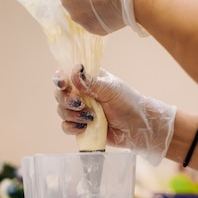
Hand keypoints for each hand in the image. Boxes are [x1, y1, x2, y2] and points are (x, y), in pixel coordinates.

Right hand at [53, 65, 175, 164]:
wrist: (138, 127)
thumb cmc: (128, 103)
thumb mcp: (110, 89)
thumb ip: (90, 81)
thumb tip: (74, 70)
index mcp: (87, 79)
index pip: (65, 74)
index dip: (60, 78)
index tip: (63, 83)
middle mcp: (81, 94)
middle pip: (60, 94)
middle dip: (67, 100)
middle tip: (81, 104)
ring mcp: (80, 111)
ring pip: (61, 111)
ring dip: (72, 115)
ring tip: (90, 117)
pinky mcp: (81, 127)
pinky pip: (66, 127)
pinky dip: (71, 127)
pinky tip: (84, 127)